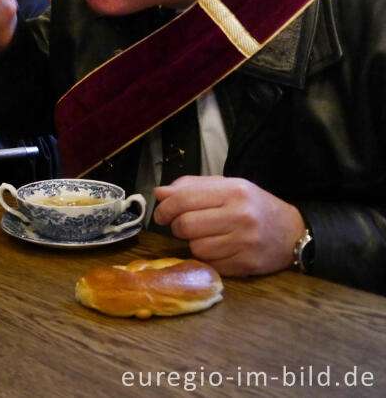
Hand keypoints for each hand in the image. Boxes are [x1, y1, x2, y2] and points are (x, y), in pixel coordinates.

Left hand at [152, 176, 306, 276]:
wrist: (293, 232)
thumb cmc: (254, 206)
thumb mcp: (228, 186)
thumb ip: (192, 187)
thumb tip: (160, 193)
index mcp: (233, 191)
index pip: (183, 199)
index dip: (165, 208)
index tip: (161, 214)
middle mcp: (240, 216)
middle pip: (185, 226)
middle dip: (177, 227)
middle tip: (183, 226)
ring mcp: (245, 243)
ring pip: (196, 248)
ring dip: (194, 244)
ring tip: (207, 236)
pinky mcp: (247, 265)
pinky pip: (210, 265)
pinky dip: (208, 258)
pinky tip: (219, 249)